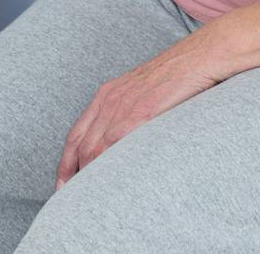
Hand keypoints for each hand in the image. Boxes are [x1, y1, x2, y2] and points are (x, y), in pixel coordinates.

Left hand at [54, 27, 226, 188]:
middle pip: (81, 145)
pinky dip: (110, 166)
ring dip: (90, 175)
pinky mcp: (142, 112)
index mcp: (106, 94)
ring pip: (95, 148)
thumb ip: (125, 114)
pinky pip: (117, 144)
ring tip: (89, 200)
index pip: (76, 134)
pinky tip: (111, 184)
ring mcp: (124, 106)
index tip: (62, 184)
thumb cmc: (174, 77)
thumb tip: (119, 144)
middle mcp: (109, 100)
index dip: (66, 163)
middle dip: (74, 176)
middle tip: (72, 201)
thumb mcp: (139, 92)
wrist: (196, 57)